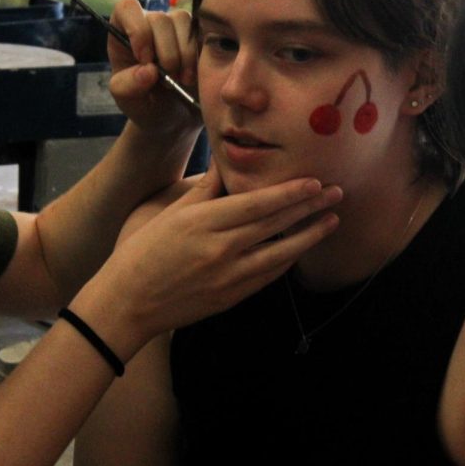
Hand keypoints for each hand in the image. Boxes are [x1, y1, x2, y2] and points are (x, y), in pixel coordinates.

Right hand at [70, 162, 342, 351]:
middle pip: (274, 225)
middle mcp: (219, 249)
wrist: (127, 303)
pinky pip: (268, 276)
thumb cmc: (139, 250)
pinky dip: (287, 259)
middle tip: (337, 193)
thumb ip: (203, 189)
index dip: (289, 193)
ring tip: (332, 220)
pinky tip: (302, 247)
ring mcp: (228, 277)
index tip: (314, 182)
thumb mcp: (166, 210)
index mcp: (202, 222)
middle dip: (309, 208)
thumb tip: (228, 162)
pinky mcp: (230, 297)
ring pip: (279, 254)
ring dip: (309, 236)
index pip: (257, 204)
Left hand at [107, 0, 197, 135]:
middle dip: (166, 53)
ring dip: (185, 54)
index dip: (137, 30)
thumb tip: (148, 70)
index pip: (127, 8)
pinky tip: (196, 75)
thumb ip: (128, 87)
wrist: (174, 118)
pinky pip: (205, 31)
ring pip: (184, 21)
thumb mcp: (129, 102)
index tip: (145, 59)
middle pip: (159, 19)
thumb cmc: (146, 105)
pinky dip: (201, 55)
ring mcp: (177, 27)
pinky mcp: (200, 35)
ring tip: (183, 80)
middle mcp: (150, 24)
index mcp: (124, 32)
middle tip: (168, 81)